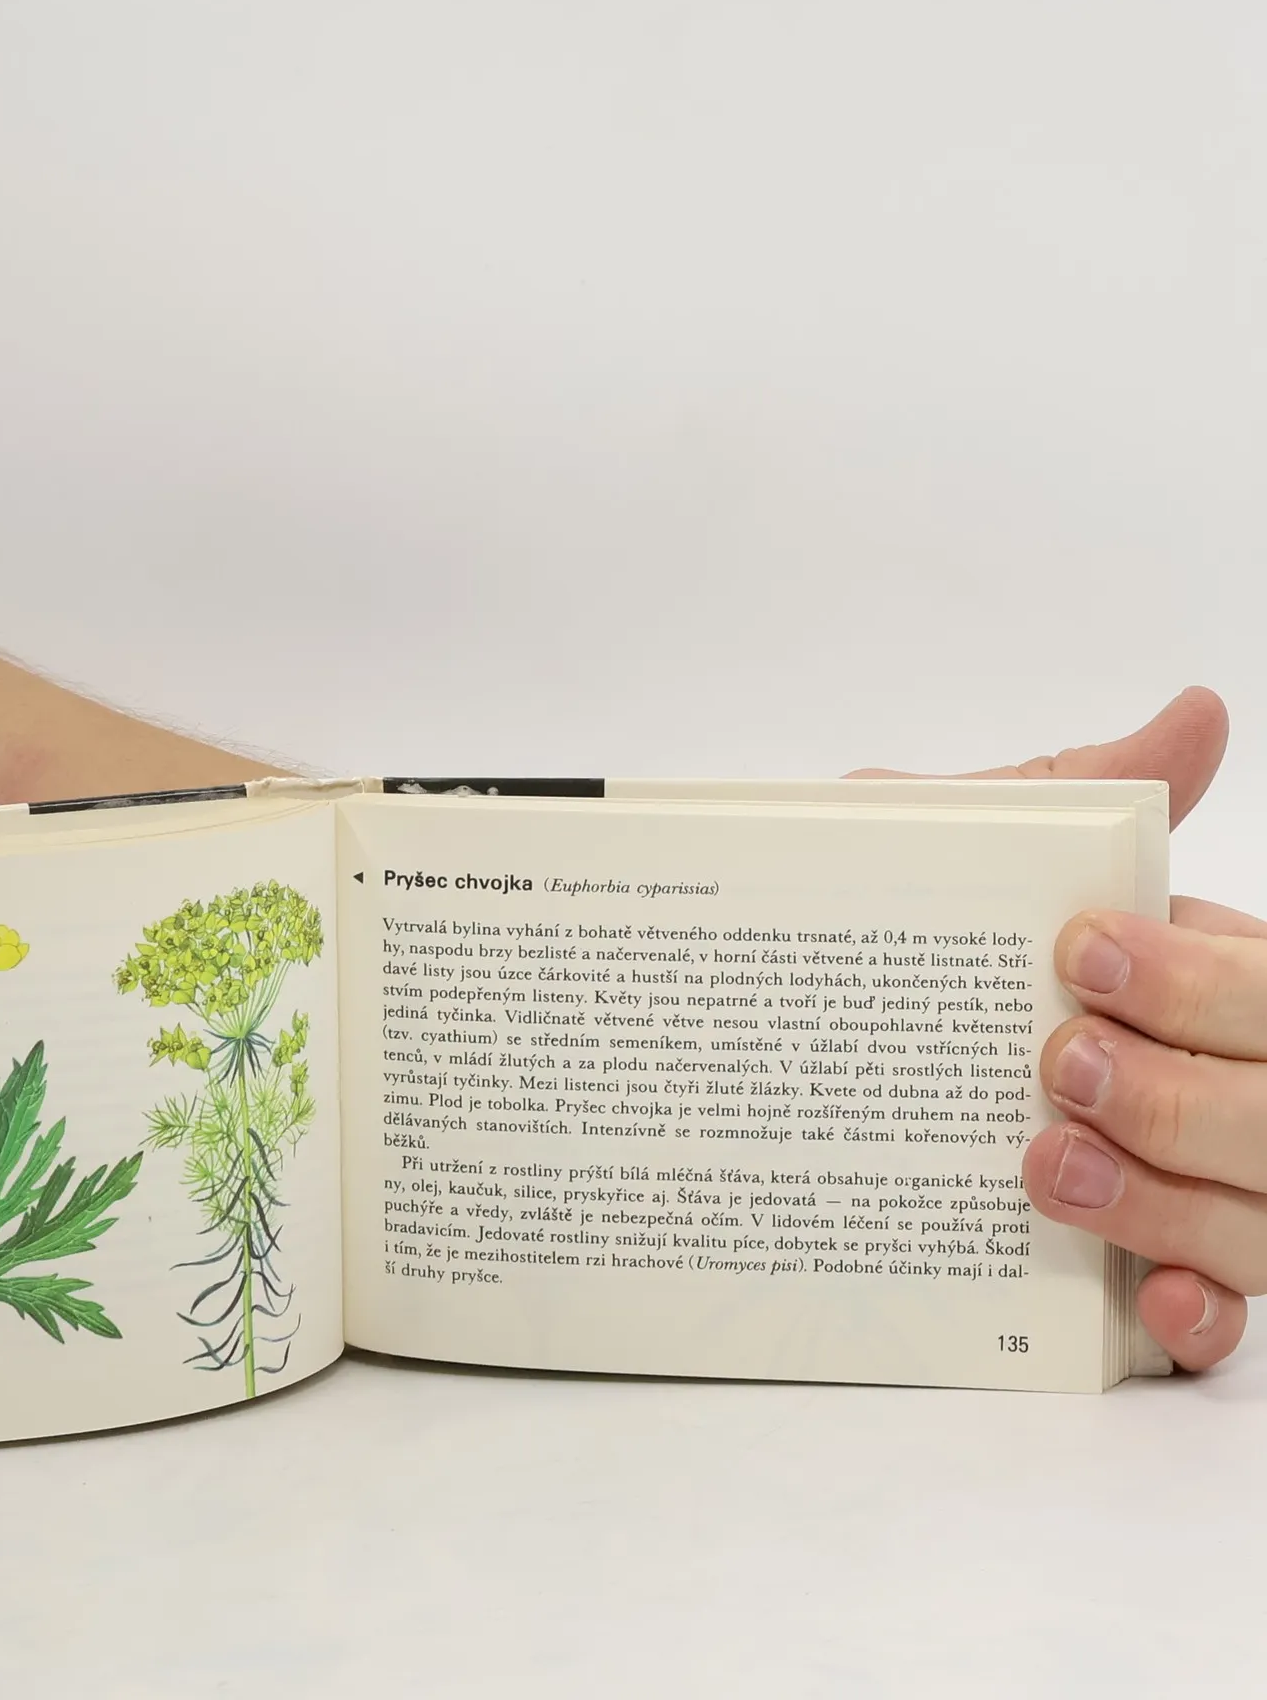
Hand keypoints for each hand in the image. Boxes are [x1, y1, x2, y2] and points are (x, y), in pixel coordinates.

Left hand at [853, 685, 1258, 1370]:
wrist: (813, 1054)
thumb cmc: (928, 944)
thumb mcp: (975, 856)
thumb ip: (1066, 798)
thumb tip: (1198, 714)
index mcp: (1212, 978)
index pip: (1264, 985)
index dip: (1197, 977)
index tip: (1079, 950)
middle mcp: (1233, 1084)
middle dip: (1178, 1091)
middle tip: (1057, 1061)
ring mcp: (1216, 1190)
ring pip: (1265, 1223)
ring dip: (1172, 1203)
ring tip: (1048, 1165)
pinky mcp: (1168, 1276)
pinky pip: (1224, 1320)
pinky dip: (1196, 1316)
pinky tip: (1148, 1301)